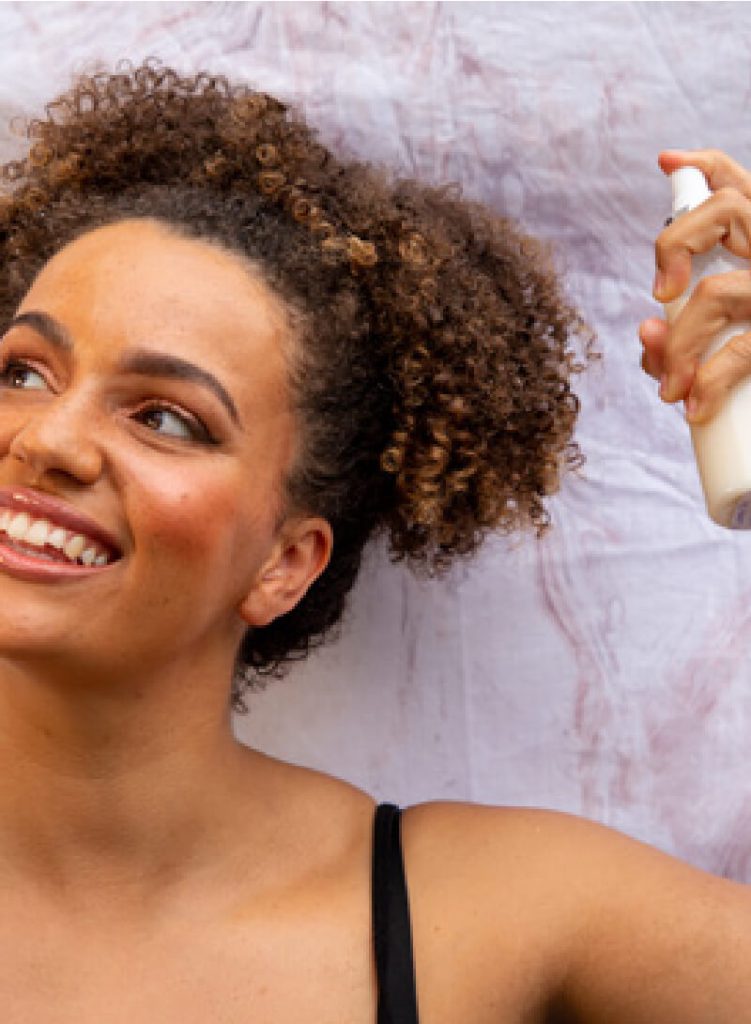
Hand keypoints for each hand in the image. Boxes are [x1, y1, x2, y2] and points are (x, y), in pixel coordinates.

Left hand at [639, 149, 750, 423]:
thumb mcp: (734, 326)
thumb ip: (691, 322)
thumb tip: (647, 329)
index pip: (743, 183)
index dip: (706, 165)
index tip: (665, 162)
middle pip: (726, 211)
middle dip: (673, 246)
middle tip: (657, 298)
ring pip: (718, 292)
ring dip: (679, 344)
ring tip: (668, 387)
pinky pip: (744, 350)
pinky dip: (710, 381)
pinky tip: (694, 406)